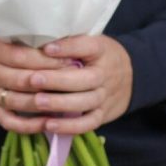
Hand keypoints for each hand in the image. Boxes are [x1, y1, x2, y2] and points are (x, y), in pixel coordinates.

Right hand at [0, 19, 63, 127]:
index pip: (24, 56)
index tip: (70, 57)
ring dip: (46, 103)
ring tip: (70, 99)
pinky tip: (48, 122)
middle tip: (77, 79)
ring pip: (20, 102)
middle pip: (25, 80)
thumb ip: (17, 32)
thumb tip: (53, 33)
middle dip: (53, 81)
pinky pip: (9, 120)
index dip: (48, 59)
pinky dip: (28, 125)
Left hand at [0, 34, 132, 135]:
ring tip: (37, 102)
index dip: (68, 47)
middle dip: (57, 80)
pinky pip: (88, 123)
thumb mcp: (91, 41)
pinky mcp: (103, 115)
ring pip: (85, 102)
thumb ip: (71, 41)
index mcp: (101, 50)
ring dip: (60, 104)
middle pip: (84, 79)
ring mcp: (105, 96)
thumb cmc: (100, 56)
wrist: (132, 75)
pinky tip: (49, 125)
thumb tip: (38, 39)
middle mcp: (105, 74)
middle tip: (33, 79)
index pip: (88, 46)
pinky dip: (69, 126)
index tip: (47, 48)